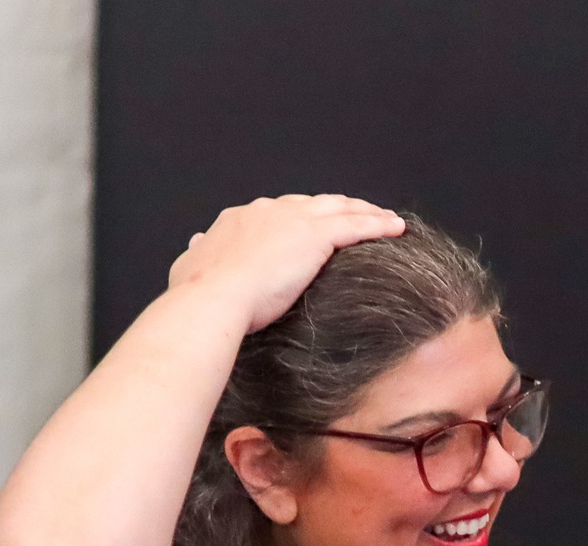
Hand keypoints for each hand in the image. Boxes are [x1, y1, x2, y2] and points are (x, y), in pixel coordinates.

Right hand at [167, 193, 404, 333]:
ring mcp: (292, 220)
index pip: (279, 213)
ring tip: (385, 218)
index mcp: (240, 219)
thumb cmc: (201, 292)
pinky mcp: (315, 235)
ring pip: (339, 208)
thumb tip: (197, 242)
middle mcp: (267, 211)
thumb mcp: (192, 266)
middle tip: (358, 214)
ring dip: (365, 211)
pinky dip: (378, 224)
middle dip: (337, 208)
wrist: (214, 298)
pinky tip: (396, 228)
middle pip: (313, 204)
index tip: (314, 225)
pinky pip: (356, 225)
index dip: (301, 217)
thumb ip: (199, 252)